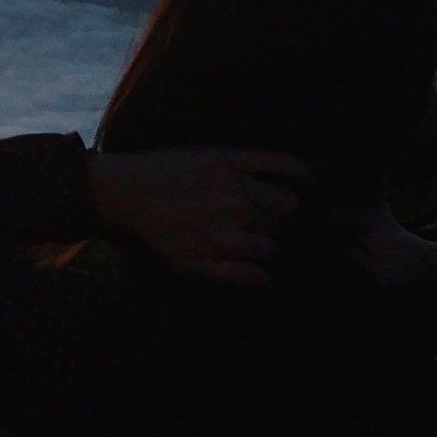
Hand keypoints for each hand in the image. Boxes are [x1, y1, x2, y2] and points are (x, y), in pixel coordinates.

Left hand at [86, 148, 310, 286]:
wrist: (126, 190)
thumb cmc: (155, 232)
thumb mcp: (186, 265)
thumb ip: (231, 274)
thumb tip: (271, 280)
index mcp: (227, 241)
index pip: (270, 250)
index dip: (264, 250)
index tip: (254, 245)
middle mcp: (237, 211)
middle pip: (278, 225)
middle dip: (270, 228)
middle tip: (250, 225)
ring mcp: (235, 181)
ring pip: (285, 199)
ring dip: (281, 205)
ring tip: (265, 205)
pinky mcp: (230, 156)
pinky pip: (277, 160)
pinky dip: (298, 169)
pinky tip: (311, 178)